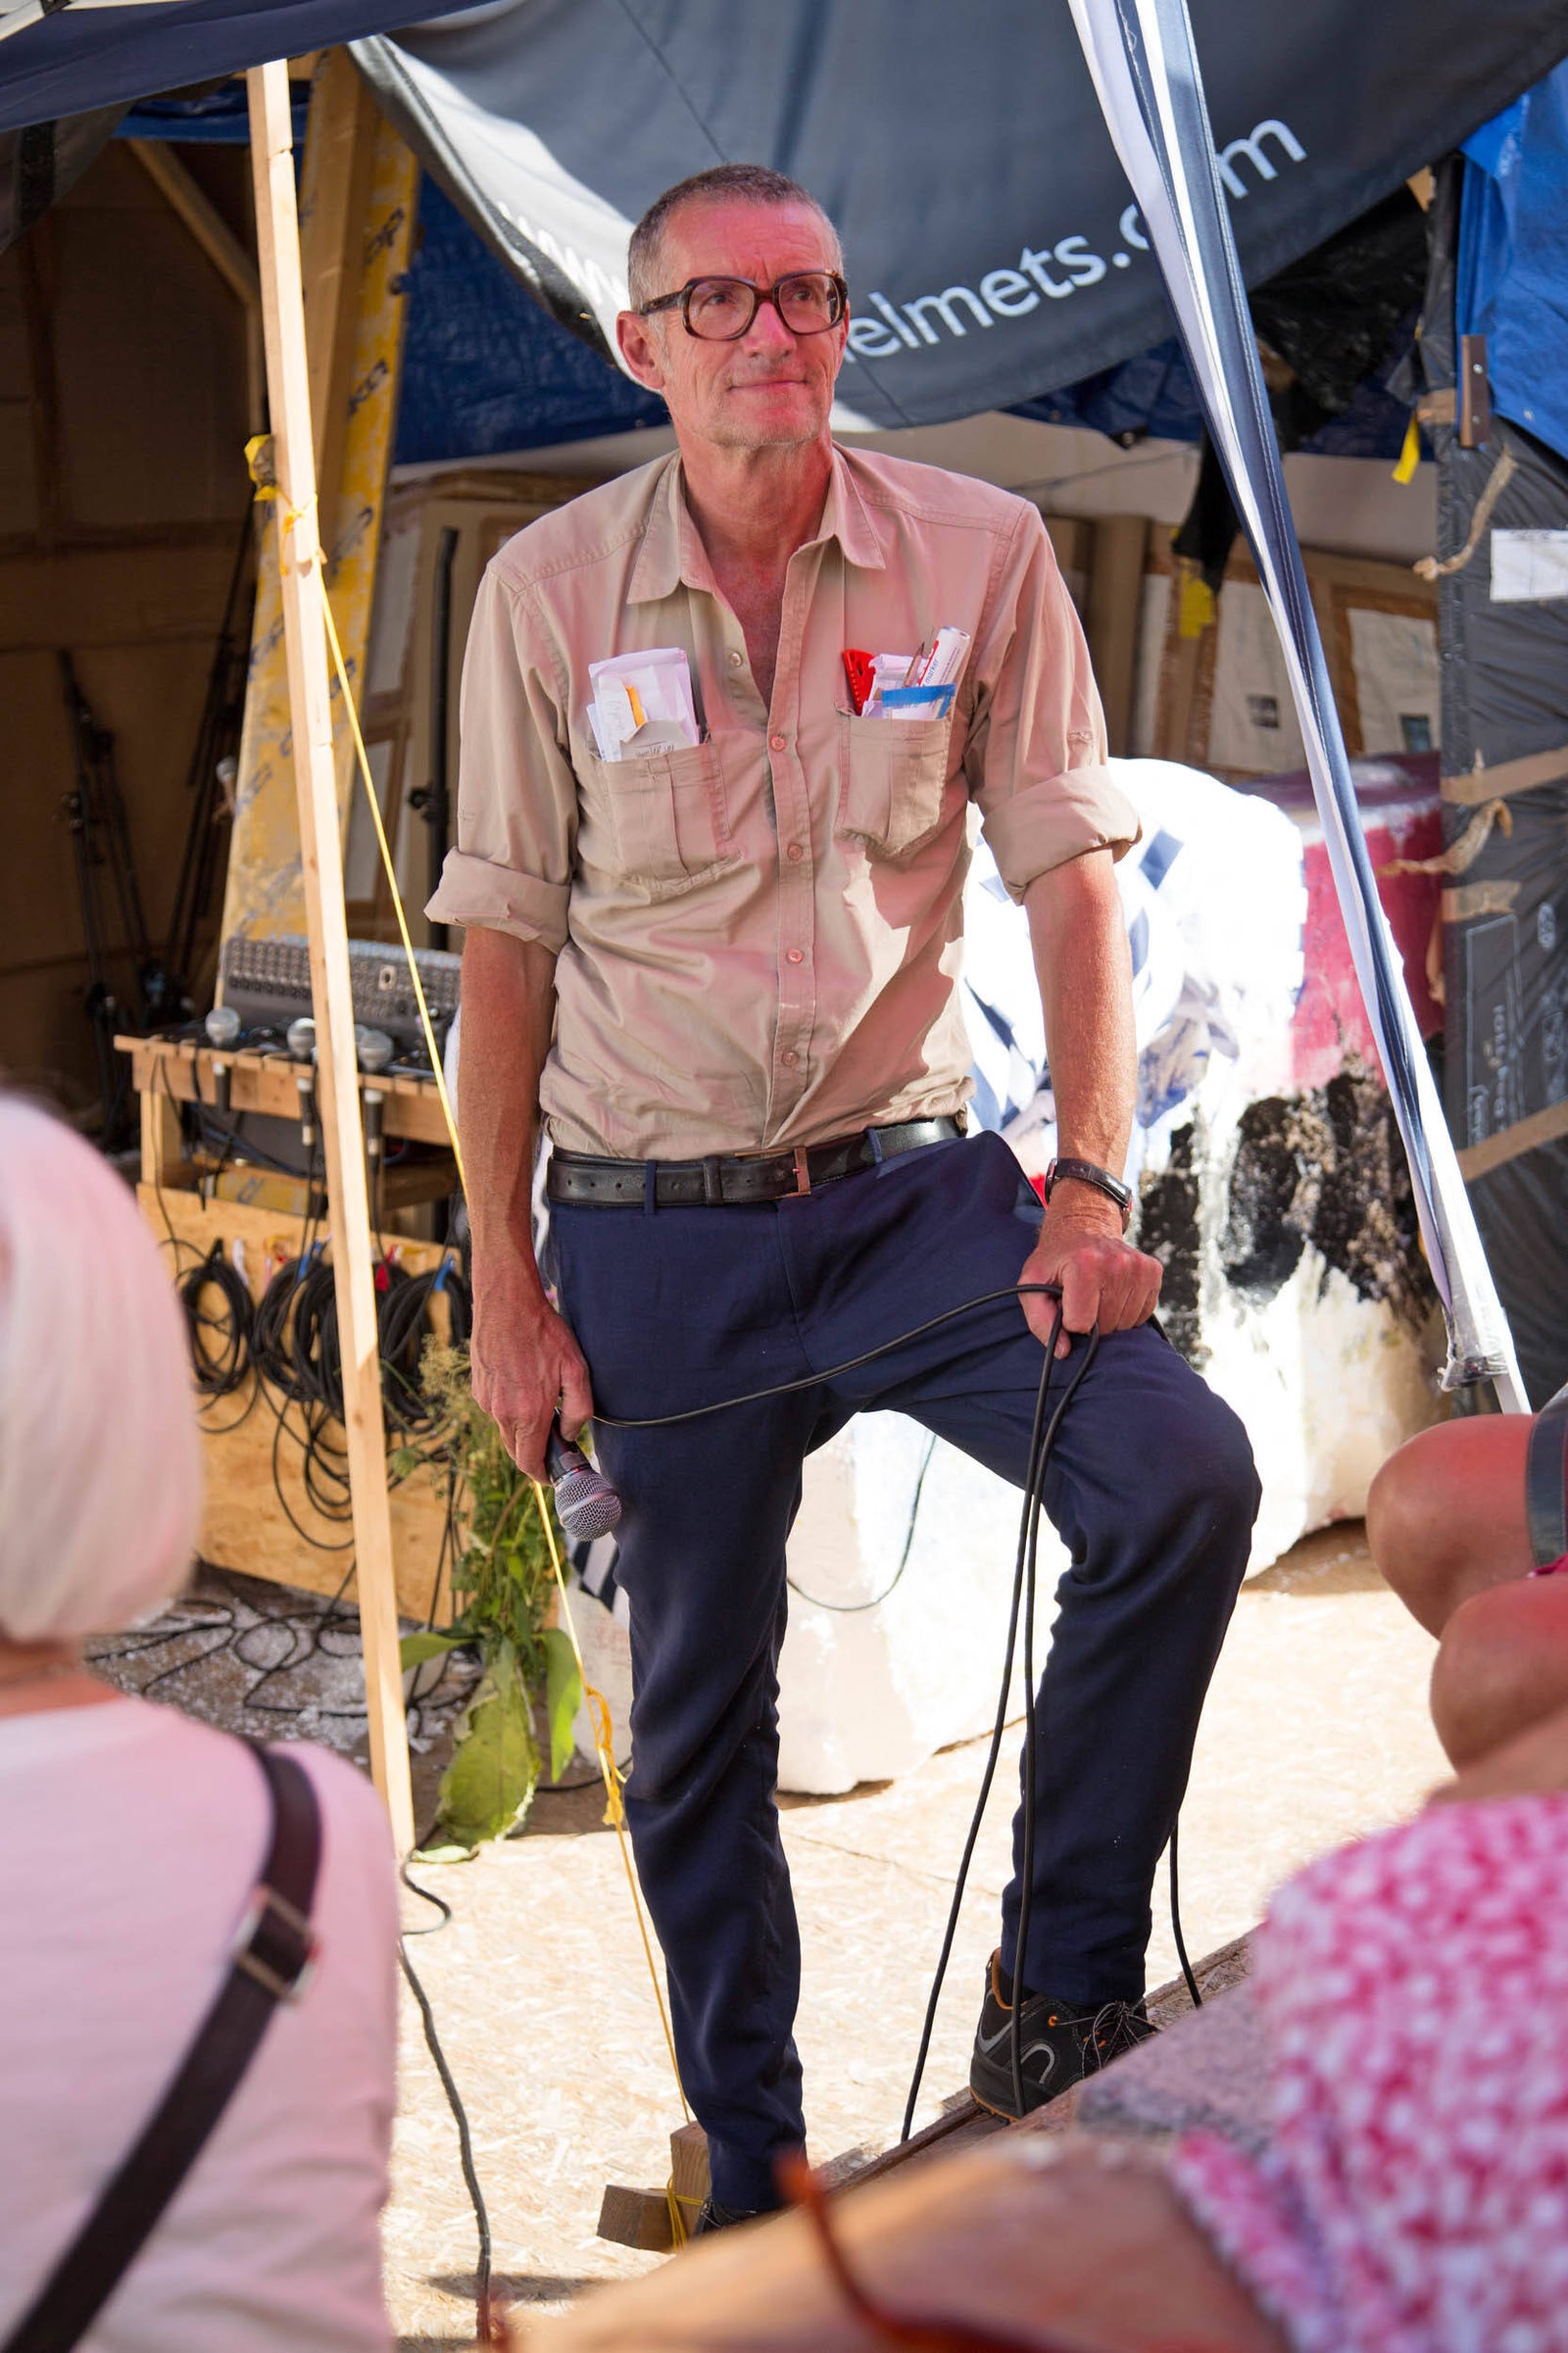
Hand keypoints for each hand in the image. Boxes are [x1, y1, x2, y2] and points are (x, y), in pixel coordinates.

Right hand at [469, 1265, 592, 1479]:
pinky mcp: (478, 1388)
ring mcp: (486, 1401)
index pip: (529, 1462)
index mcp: (528, 1413)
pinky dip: (510, 1407)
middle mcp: (502, 1413)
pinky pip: (496, 1409)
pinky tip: (522, 1382)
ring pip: (506, 1428)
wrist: (506, 1303)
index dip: (541, 1474)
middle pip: (516, 1450)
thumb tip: (570, 1433)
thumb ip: (578, 1410)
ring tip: (539, 1399)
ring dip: (522, 1426)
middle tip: (553, 1442)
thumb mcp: (575, 1370)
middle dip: (534, 1452)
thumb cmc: (544, 1334)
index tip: (552, 1475)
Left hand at [1019, 1192, 1162, 1357]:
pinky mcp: (1153, 1271)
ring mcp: (1139, 1267)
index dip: (1069, 1320)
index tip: (1066, 1302)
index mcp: (1085, 1264)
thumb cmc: (1057, 1259)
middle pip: (1106, 1327)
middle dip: (1090, 1321)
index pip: (1081, 1324)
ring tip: (1097, 1295)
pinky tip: (1113, 1293)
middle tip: (1081, 1298)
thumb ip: (1040, 1320)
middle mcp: (1117, 1263)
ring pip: (1125, 1325)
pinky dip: (1126, 1311)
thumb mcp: (1032, 1283)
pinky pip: (1142, 1315)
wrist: (1085, 1224)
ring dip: (1109, 1318)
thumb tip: (1063, 1352)